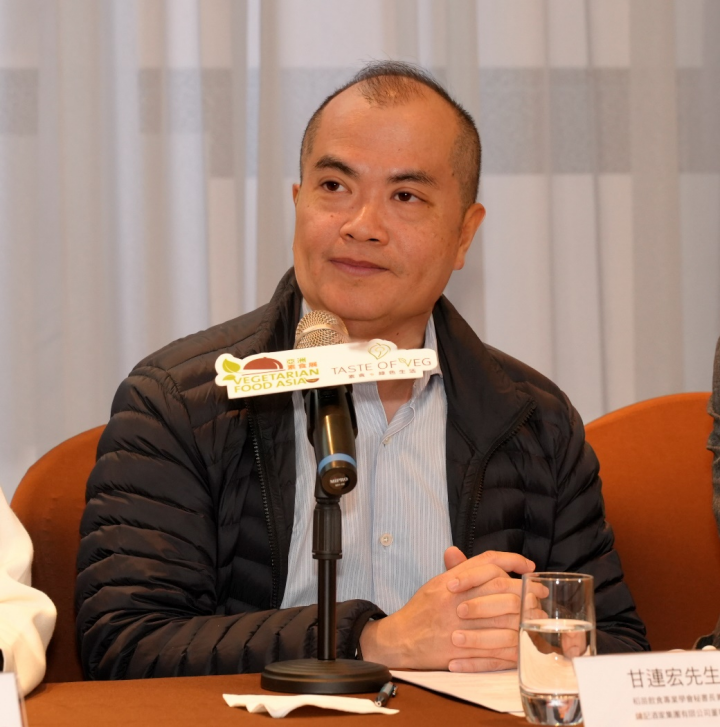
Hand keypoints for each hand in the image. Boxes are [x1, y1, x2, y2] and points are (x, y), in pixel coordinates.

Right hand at [359, 549, 534, 671]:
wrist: (399, 639)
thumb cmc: (420, 610)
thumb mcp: (436, 583)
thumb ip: (456, 569)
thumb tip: (459, 551)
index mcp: (451, 581)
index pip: (488, 563)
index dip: (512, 561)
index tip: (529, 566)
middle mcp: (457, 600)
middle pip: (503, 589)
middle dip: (527, 592)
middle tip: (540, 595)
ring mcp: (460, 627)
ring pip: (504, 620)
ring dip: (526, 620)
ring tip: (537, 620)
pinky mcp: (463, 652)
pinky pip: (497, 651)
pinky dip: (514, 648)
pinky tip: (525, 645)